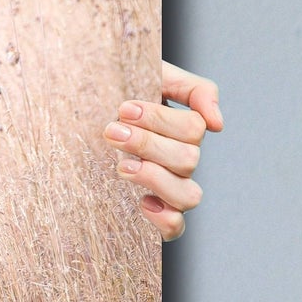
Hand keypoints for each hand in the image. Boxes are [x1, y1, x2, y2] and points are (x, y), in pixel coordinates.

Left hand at [104, 61, 221, 240]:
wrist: (84, 106)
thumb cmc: (120, 90)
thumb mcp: (156, 74)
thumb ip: (194, 89)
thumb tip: (218, 124)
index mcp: (184, 129)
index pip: (193, 129)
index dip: (160, 120)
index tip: (124, 109)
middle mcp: (182, 160)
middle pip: (188, 160)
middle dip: (147, 144)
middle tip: (112, 130)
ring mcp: (170, 187)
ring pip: (188, 196)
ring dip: (155, 178)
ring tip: (122, 166)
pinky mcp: (154, 210)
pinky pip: (176, 227)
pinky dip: (164, 218)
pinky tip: (142, 202)